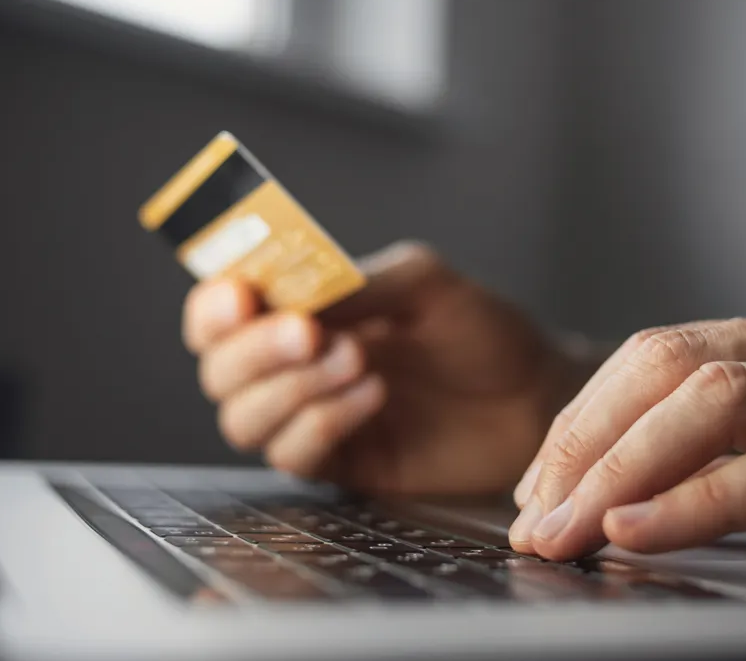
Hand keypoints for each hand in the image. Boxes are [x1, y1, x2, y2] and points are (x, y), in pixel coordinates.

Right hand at [183, 241, 582, 494]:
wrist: (532, 394)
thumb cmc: (479, 330)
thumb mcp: (421, 281)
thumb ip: (353, 283)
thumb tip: (289, 292)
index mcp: (301, 312)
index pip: (219, 314)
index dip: (214, 308)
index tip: (242, 297)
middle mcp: (294, 368)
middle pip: (218, 370)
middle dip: (254, 349)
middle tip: (309, 332)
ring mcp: (312, 419)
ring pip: (242, 419)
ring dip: (290, 388)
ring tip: (359, 361)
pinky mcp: (341, 465)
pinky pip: (292, 456)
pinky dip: (322, 423)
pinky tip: (372, 396)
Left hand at [509, 305, 745, 575]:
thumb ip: (744, 454)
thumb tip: (630, 491)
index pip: (663, 354)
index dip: (588, 417)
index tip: (539, 482)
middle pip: (674, 367)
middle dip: (588, 443)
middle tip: (534, 515)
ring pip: (721, 401)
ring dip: (624, 470)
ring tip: (568, 528)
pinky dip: (704, 501)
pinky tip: (643, 529)